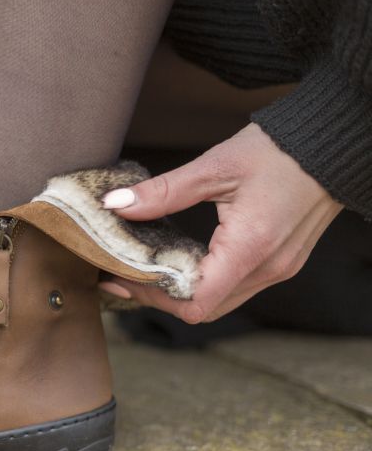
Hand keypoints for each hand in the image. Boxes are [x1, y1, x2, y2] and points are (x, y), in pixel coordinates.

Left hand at [99, 123, 342, 322]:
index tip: (121, 280)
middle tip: (124, 277)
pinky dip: (205, 283)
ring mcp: (279, 269)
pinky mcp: (283, 263)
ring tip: (145, 272)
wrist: (334, 142)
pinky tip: (180, 263)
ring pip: (220, 302)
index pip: (195, 302)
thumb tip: (116, 204)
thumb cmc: (280, 150)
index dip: (153, 298)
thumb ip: (164, 191)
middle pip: (204, 309)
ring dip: (181, 294)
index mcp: (250, 248)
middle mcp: (268, 268)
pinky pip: (237, 288)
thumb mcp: (215, 166)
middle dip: (160, 299)